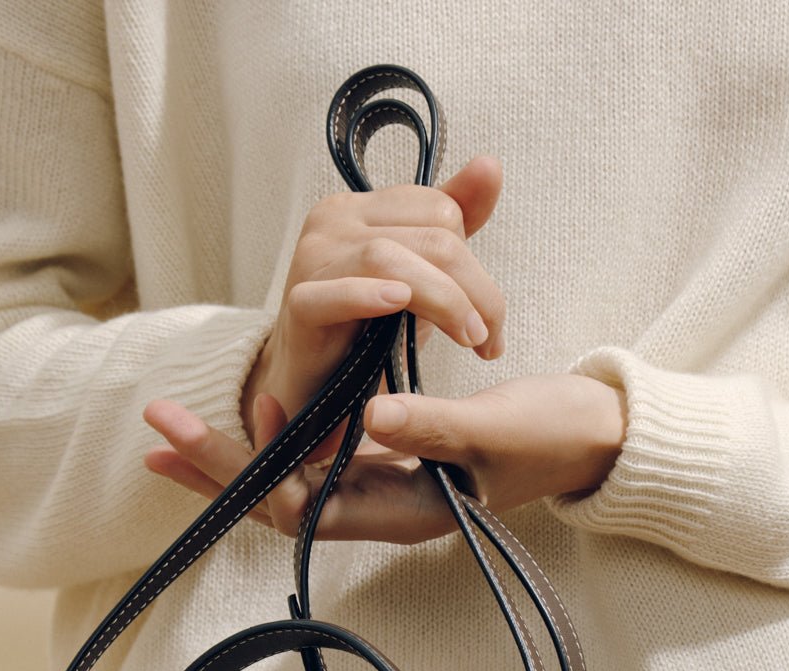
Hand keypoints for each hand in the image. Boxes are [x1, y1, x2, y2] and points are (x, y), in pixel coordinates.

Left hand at [144, 373, 626, 544]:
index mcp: (399, 511)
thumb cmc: (551, 436)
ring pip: (286, 481)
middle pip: (275, 500)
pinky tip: (250, 410)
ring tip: (173, 430)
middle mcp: (378, 507)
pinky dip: (274, 435)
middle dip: (216, 465)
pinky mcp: (386, 460)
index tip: (225, 408)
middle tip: (156, 424)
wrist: (591, 436)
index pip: (300, 502)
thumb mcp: (494, 428)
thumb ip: (432, 425)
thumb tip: (372, 420)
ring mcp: (379, 487)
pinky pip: (313, 457)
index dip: (257, 461)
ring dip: (233, 455)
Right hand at [241, 155, 506, 457]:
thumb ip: (453, 223)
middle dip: (473, 288)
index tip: (488, 318)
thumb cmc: (365, 332)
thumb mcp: (419, 276)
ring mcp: (312, 260)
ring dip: (445, 300)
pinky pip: (335, 293)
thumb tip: (490, 165)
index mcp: (363, 209)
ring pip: (390, 258)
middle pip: (428, 235)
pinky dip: (368, 296)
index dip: (474, 264)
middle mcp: (334, 221)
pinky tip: (398, 304)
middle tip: (489, 337)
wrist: (312, 387)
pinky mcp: (298, 305)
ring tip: (469, 339)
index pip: (440, 210)